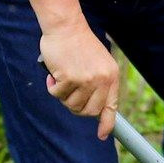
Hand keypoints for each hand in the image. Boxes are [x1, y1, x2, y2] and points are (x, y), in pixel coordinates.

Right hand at [40, 22, 121, 137]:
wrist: (66, 27)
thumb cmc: (79, 45)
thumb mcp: (98, 63)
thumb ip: (98, 83)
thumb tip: (94, 107)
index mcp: (112, 76)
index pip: (111, 105)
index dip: (106, 122)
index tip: (102, 135)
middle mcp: (102, 80)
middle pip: (88, 111)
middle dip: (76, 107)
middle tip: (68, 94)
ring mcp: (87, 80)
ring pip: (71, 104)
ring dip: (63, 95)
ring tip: (62, 77)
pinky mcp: (70, 78)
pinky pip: (57, 94)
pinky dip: (52, 86)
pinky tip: (53, 73)